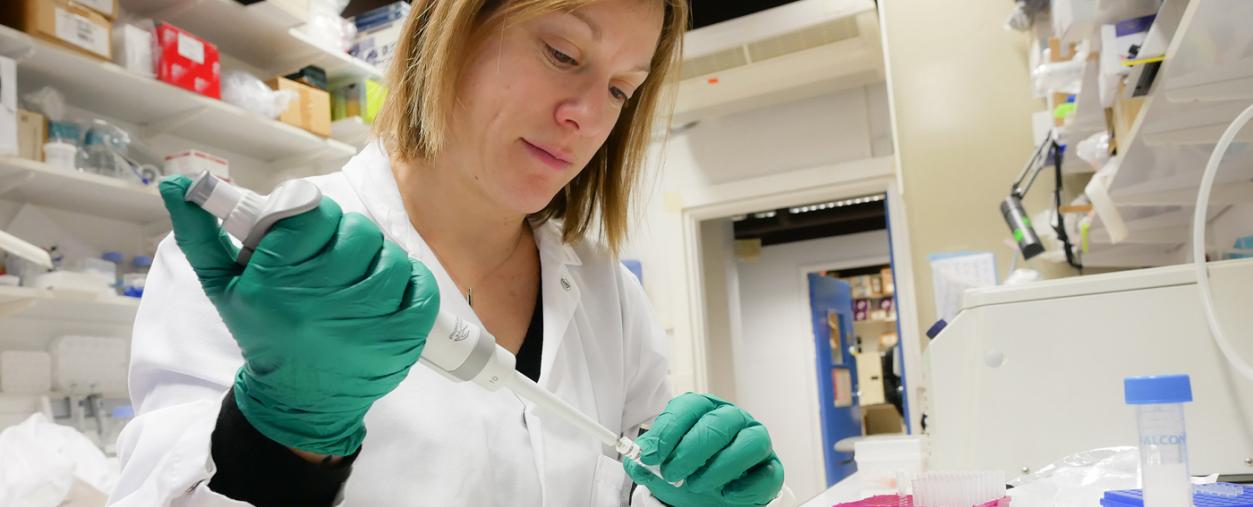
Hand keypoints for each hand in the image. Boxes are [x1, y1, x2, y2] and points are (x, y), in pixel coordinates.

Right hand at [159, 175, 439, 456]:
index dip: (315, 218)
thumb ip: (201, 233)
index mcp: (274, 285)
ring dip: (380, 259)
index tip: (311, 233)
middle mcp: (319, 303)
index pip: (314, 214)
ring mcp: (365, 323)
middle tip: (338, 256)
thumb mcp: (223, 288)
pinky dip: (411, 282)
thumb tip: (177, 183)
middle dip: (348, 238)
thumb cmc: (264, 335)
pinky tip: (391, 291)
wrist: (299, 402)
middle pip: (356, 232)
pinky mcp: (400, 339)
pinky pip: (421, 287)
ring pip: (390, 256)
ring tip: (361, 276)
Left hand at [625, 393, 784, 506]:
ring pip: (749, 441)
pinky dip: (747, 486)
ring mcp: (755, 440)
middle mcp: (733, 419)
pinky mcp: (770, 468)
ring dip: (719, 466)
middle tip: (672, 472)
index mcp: (704, 410)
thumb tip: (634, 457)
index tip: (650, 453)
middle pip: (718, 422)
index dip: (669, 429)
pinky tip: (726, 494)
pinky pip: (767, 473)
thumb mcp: (663, 467)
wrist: (713, 496)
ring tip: (696, 485)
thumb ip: (647, 460)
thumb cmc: (691, 472)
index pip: (689, 406)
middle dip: (691, 449)